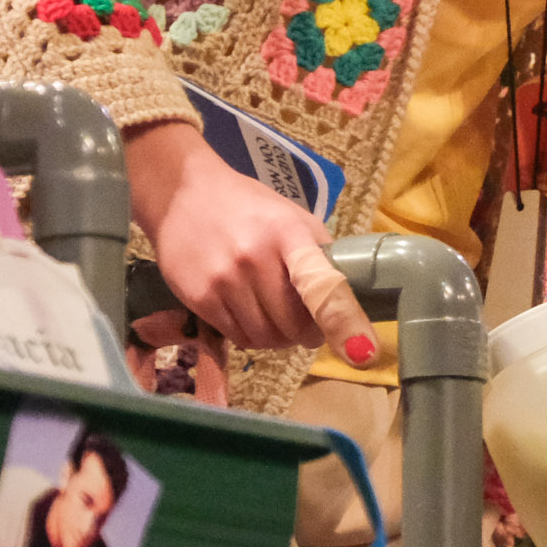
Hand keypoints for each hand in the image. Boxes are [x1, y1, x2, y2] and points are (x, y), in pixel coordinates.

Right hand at [125, 123, 375, 359]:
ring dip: (280, 339)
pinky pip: (237, 336)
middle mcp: (255, 258)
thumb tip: (344, 296)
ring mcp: (224, 280)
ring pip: (265, 336)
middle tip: (310, 330)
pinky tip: (253, 319)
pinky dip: (252, 336)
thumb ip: (318, 253)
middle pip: (293, 323)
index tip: (363, 351)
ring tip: (279, 323)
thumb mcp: (292, 217)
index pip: (320, 283)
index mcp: (288, 233)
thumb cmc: (249, 207)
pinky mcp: (198, 297)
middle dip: (308, 334)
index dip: (343, 320)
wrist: (183, 195)